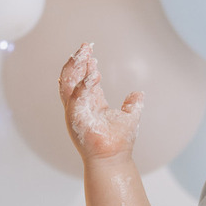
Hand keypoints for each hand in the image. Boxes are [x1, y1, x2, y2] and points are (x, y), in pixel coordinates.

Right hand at [58, 43, 143, 161]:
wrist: (114, 159)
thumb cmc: (119, 142)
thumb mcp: (130, 117)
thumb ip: (132, 104)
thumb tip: (138, 93)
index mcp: (90, 104)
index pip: (84, 79)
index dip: (86, 64)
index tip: (90, 49)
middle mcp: (79, 106)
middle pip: (72, 78)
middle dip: (77, 61)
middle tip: (84, 46)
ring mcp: (75, 111)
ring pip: (67, 84)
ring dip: (74, 68)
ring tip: (82, 53)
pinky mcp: (75, 119)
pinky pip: (76, 98)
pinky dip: (82, 85)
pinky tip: (92, 73)